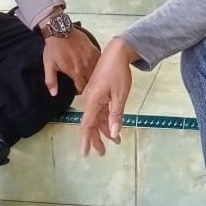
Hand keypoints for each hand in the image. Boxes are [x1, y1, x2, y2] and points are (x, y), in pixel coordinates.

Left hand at [42, 25, 99, 96]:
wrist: (60, 30)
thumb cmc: (54, 48)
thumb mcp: (49, 65)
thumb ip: (51, 81)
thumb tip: (54, 94)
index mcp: (76, 72)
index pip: (82, 88)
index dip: (79, 91)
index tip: (77, 89)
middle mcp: (86, 66)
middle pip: (91, 81)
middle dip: (87, 84)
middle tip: (82, 82)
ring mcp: (91, 57)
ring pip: (97, 72)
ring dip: (93, 75)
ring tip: (87, 74)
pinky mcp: (94, 49)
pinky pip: (99, 61)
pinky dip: (97, 65)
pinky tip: (92, 65)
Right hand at [79, 38, 135, 156]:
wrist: (117, 52)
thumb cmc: (118, 72)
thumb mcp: (120, 95)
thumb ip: (116, 115)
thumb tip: (114, 133)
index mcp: (93, 101)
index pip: (87, 125)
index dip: (86, 140)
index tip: (85, 153)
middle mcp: (90, 99)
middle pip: (91, 123)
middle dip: (96, 139)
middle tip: (103, 153)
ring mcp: (94, 95)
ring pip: (97, 117)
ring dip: (104, 129)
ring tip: (115, 141)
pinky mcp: (98, 92)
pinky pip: (100, 110)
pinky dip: (106, 119)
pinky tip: (113, 126)